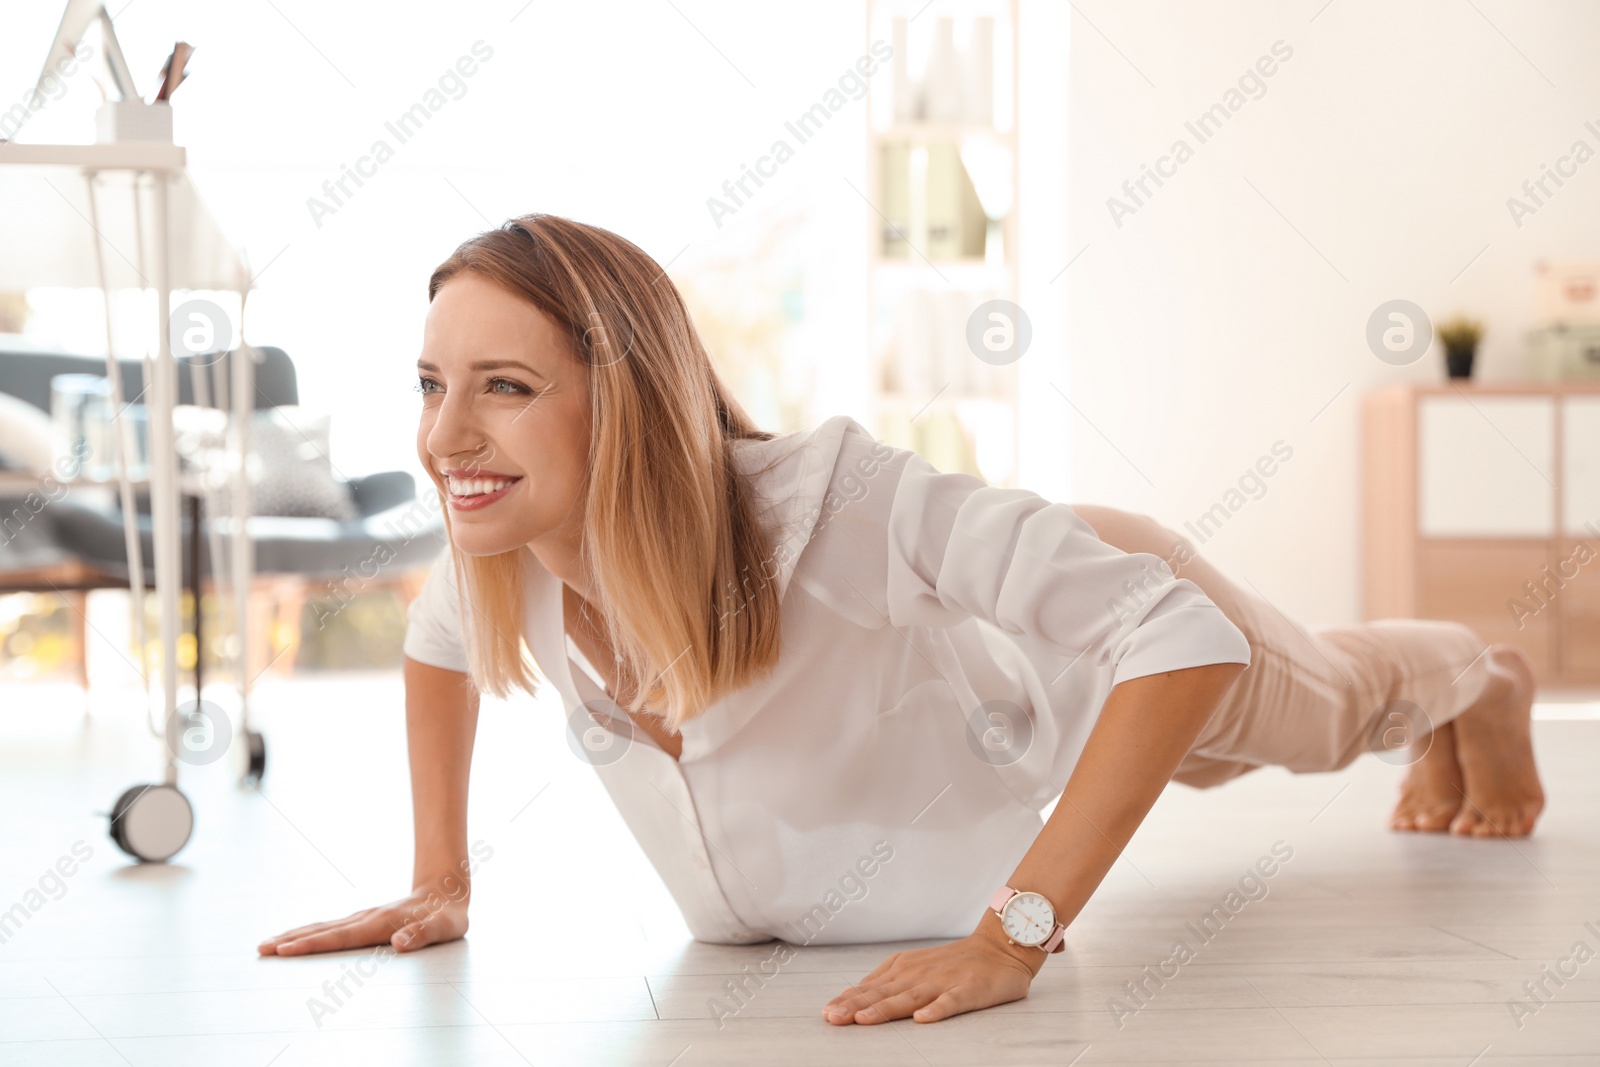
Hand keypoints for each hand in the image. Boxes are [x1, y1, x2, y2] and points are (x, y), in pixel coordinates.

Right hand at [256, 872, 469, 956]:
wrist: (449, 889)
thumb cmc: (448, 916)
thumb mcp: (446, 928)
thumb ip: (423, 934)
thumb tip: (399, 943)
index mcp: (382, 922)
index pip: (341, 937)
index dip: (313, 945)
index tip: (285, 951)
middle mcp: (368, 917)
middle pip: (323, 930)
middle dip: (291, 940)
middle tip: (261, 948)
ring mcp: (364, 916)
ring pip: (323, 926)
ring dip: (295, 935)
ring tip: (268, 944)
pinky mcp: (364, 919)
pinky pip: (331, 926)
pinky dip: (309, 932)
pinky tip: (296, 938)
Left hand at [822, 915, 1043, 1024]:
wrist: (999, 947)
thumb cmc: (953, 963)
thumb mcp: (914, 967)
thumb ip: (885, 983)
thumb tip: (849, 997)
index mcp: (903, 969)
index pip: (870, 988)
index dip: (848, 1000)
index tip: (827, 1013)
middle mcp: (918, 974)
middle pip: (883, 993)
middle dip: (856, 1006)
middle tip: (833, 1018)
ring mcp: (943, 982)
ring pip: (910, 998)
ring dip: (886, 1008)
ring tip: (864, 1020)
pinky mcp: (968, 990)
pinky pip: (951, 1002)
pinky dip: (937, 1009)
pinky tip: (924, 1019)